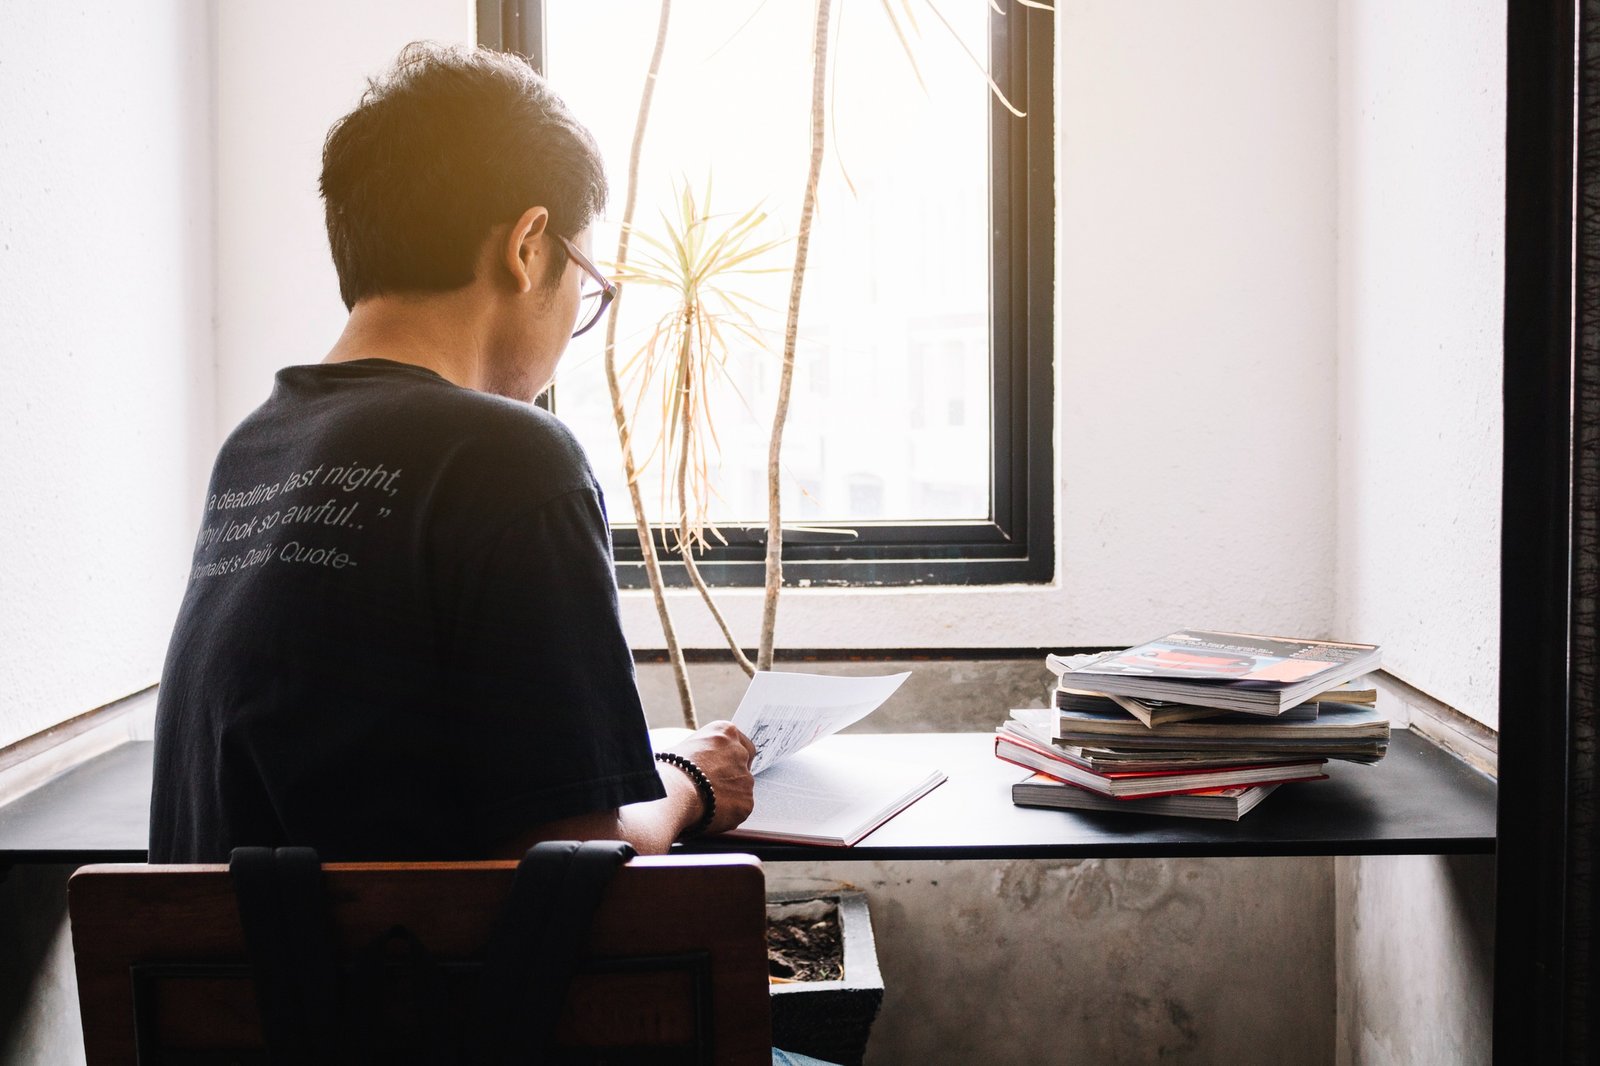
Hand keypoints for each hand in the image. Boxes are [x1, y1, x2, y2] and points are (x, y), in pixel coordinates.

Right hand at [671, 720, 755, 834]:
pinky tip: (708, 813)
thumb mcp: (685, 748)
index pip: (741, 743)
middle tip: (713, 788)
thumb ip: (703, 753)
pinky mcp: (746, 802)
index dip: (731, 758)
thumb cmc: (670, 770)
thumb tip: (701, 763)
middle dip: (731, 777)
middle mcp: (741, 752)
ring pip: (741, 790)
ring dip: (728, 796)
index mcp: (726, 732)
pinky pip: (739, 809)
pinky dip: (727, 814)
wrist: (672, 793)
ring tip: (703, 802)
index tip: (722, 768)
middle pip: (744, 766)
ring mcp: (746, 778)